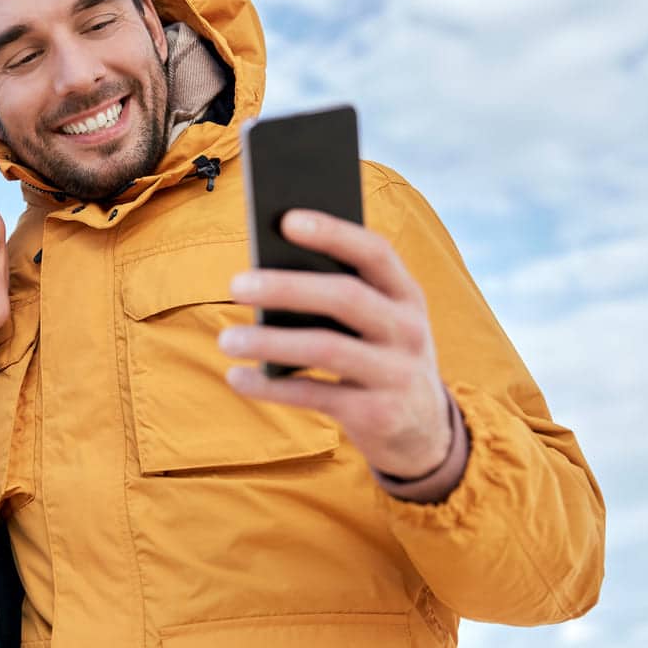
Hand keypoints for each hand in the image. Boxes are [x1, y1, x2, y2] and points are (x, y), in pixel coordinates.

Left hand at [219, 209, 449, 478]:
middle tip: (236, 285)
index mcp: (406, 294)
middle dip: (288, 288)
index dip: (333, 233)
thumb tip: (264, 271)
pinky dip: (271, 388)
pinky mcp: (376, 414)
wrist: (422, 428)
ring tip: (226, 340)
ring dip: (270, 342)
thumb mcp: (376, 320)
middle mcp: (408, 330)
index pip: (375, 252)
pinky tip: (237, 378)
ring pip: (327, 349)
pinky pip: (314, 396)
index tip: (286, 220)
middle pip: (346, 298)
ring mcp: (396, 374)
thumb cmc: (377, 353)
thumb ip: (336, 294)